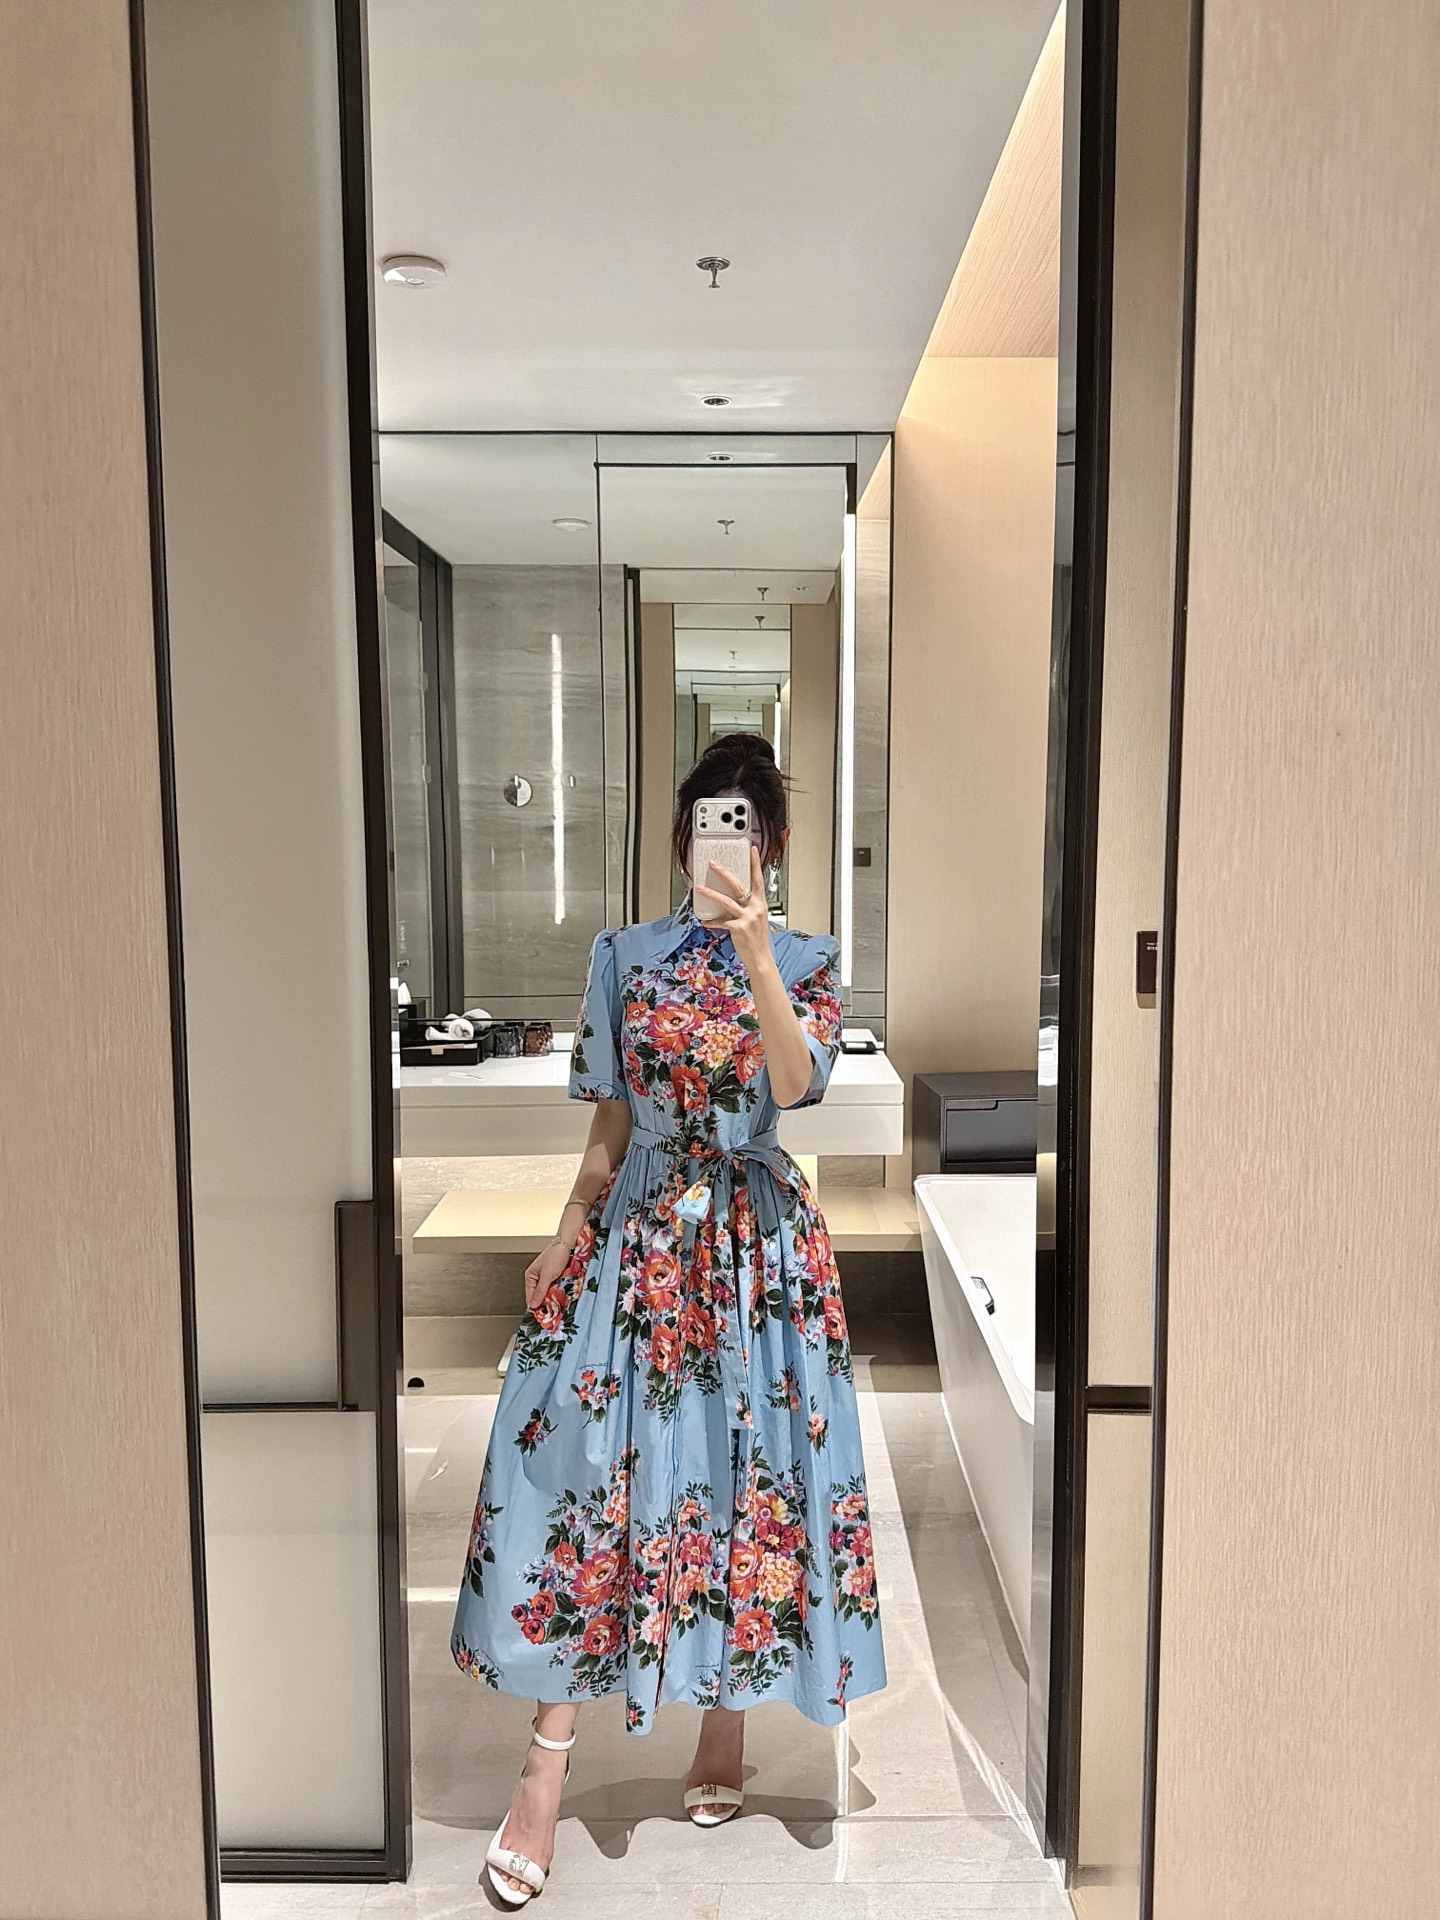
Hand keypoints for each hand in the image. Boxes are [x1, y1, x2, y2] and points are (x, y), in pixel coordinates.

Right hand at [523, 1237, 572, 1310]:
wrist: (568, 1243)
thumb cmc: (556, 1255)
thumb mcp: (547, 1275)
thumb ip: (540, 1291)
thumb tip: (533, 1305)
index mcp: (530, 1276)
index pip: (530, 1297)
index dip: (536, 1306)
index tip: (543, 1316)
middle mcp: (537, 1277)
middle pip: (539, 1295)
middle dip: (546, 1301)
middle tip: (552, 1309)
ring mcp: (546, 1277)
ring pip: (548, 1292)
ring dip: (553, 1296)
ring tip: (558, 1301)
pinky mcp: (555, 1276)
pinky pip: (555, 1287)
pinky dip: (558, 1291)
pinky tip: (563, 1293)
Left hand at [695, 845, 772, 972]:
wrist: (760, 958)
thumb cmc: (757, 939)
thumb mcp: (756, 919)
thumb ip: (747, 907)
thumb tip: (733, 898)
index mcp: (761, 903)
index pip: (758, 878)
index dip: (755, 863)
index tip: (751, 849)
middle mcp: (755, 908)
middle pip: (738, 885)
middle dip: (723, 872)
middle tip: (712, 864)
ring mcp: (747, 918)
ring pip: (725, 901)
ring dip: (710, 893)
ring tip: (699, 887)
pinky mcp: (738, 928)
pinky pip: (720, 921)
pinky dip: (711, 921)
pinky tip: (703, 921)